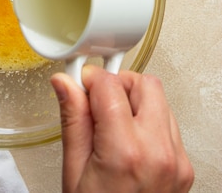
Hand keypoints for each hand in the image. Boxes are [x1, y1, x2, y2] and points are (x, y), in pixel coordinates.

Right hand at [51, 65, 193, 192]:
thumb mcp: (73, 171)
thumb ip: (73, 119)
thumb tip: (65, 83)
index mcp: (125, 152)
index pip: (110, 86)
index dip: (89, 79)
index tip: (78, 83)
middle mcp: (158, 152)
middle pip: (144, 84)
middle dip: (118, 84)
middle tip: (96, 100)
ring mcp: (176, 161)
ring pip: (160, 100)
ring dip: (134, 101)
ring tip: (111, 124)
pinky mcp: (184, 167)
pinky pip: (169, 124)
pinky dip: (148, 121)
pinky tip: (128, 140)